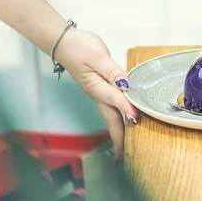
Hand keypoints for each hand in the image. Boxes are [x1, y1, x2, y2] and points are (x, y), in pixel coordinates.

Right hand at [55, 28, 137, 159]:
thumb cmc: (79, 47)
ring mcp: (98, 94)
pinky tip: (124, 123)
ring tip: (123, 149)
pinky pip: (110, 109)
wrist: (64, 42)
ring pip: (111, 117)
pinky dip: (118, 120)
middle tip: (122, 158)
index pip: (115, 100)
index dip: (127, 108)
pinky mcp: (100, 90)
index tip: (138, 118)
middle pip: (111, 120)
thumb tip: (124, 85)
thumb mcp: (97, 56)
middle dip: (118, 139)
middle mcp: (97, 94)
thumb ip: (112, 71)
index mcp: (97, 86)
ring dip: (118, 133)